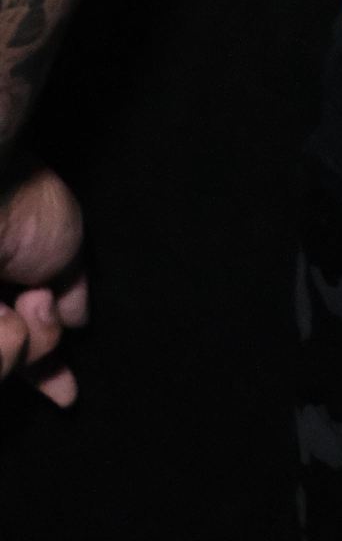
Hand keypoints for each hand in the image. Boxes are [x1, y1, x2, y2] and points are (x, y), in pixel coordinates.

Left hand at [0, 167, 86, 404]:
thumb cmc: (23, 203)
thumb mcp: (68, 241)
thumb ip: (72, 285)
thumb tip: (79, 320)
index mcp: (4, 280)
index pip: (24, 337)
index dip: (46, 366)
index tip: (67, 393)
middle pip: (15, 359)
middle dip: (40, 345)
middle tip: (36, 302)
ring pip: (5, 365)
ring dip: (25, 343)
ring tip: (21, 300)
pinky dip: (5, 345)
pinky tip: (1, 316)